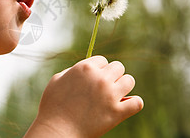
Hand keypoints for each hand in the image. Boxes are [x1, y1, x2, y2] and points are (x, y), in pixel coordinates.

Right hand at [24, 55, 143, 137]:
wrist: (56, 131)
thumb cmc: (52, 107)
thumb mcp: (56, 80)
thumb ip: (72, 71)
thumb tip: (85, 69)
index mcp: (85, 68)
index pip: (103, 60)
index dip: (99, 70)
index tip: (93, 80)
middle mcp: (99, 78)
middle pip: (118, 67)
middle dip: (112, 76)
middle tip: (104, 88)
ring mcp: (110, 95)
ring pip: (129, 80)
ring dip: (123, 87)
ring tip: (115, 96)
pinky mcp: (117, 113)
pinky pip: (137, 102)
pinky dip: (134, 104)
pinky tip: (126, 106)